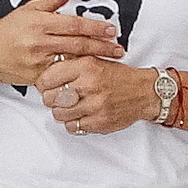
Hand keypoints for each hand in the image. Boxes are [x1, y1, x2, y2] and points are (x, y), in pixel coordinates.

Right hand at [0, 0, 126, 88]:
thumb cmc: (7, 31)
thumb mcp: (29, 10)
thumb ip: (52, 0)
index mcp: (40, 24)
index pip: (74, 25)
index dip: (95, 27)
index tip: (112, 30)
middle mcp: (40, 43)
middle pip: (78, 44)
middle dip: (102, 47)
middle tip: (119, 48)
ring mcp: (39, 62)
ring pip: (72, 62)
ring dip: (93, 62)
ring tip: (111, 61)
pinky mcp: (37, 78)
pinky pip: (61, 76)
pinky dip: (76, 75)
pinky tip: (90, 74)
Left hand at [38, 59, 162, 136]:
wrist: (144, 92)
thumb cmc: (118, 77)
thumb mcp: (94, 61)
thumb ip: (72, 64)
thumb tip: (46, 72)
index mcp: (86, 66)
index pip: (49, 77)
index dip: (44, 83)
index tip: (46, 85)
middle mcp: (89, 85)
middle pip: (51, 98)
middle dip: (51, 98)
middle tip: (57, 97)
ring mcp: (94, 105)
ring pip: (59, 114)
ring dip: (61, 112)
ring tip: (69, 106)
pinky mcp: (99, 122)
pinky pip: (72, 127)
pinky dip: (72, 122)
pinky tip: (80, 115)